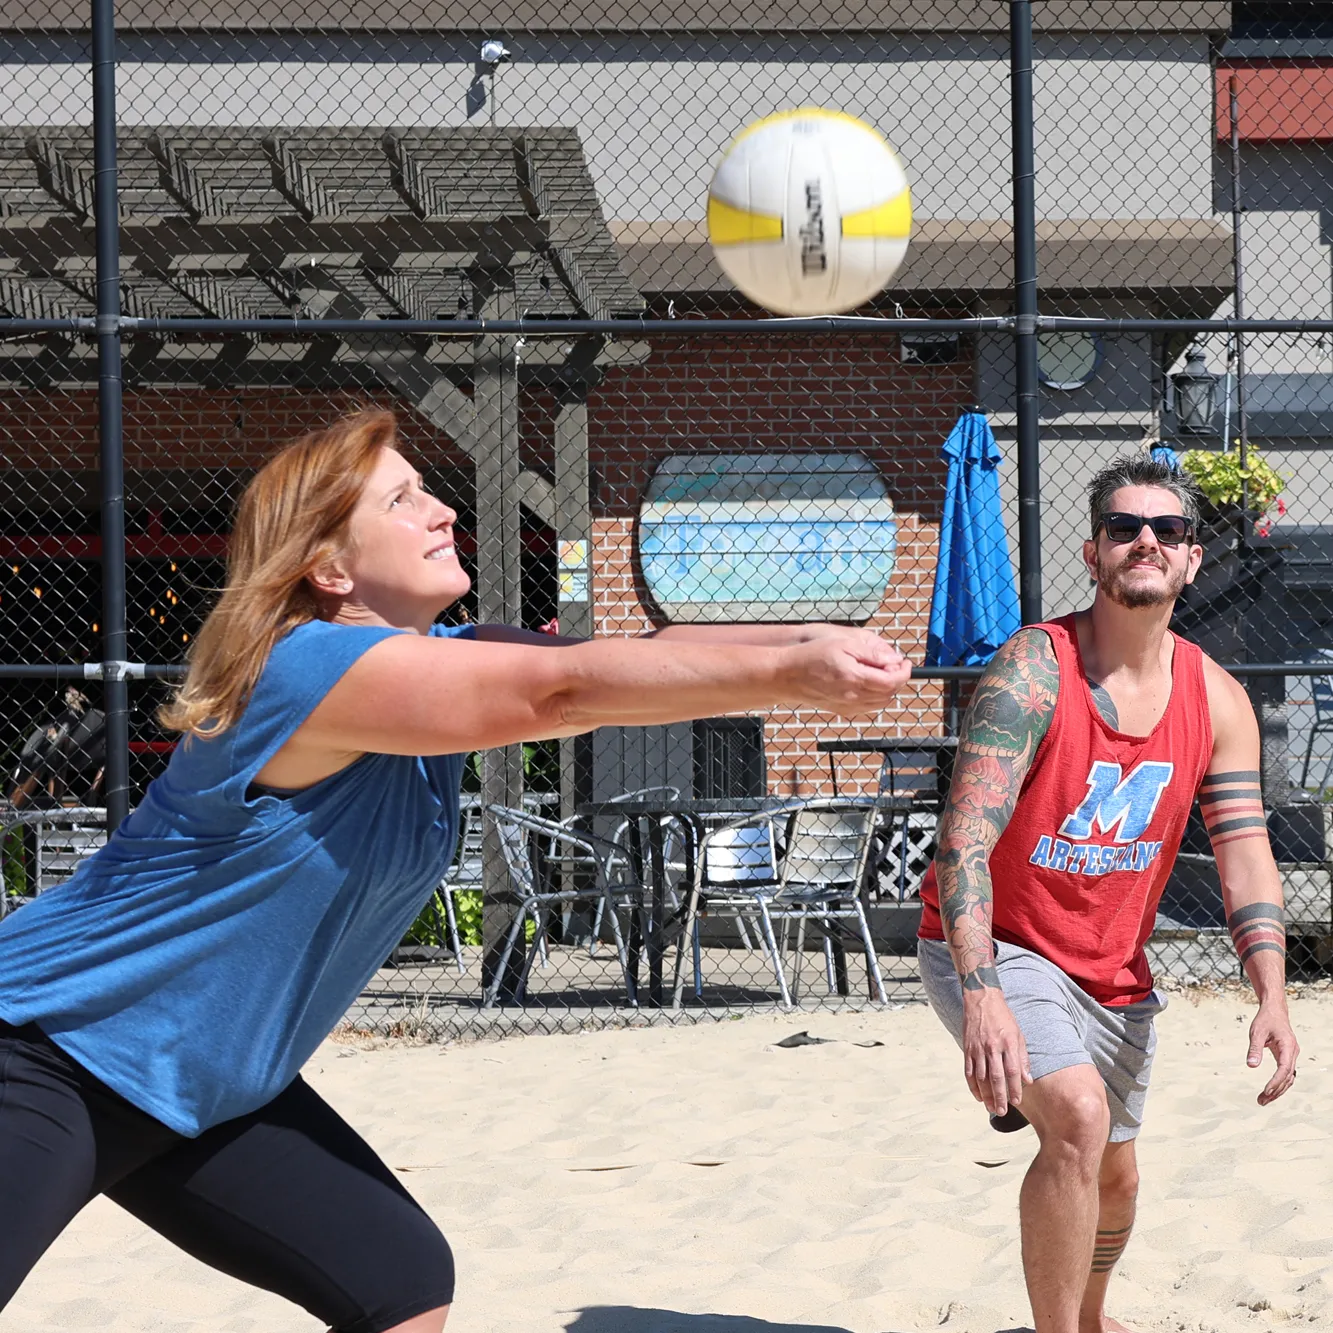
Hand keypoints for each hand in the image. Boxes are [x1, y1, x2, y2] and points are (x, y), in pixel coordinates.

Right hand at [779, 636, 912, 715]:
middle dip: (897, 679)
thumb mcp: (843, 644)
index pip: (892, 681)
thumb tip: (894, 660)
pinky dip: (875, 698)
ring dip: (887, 689)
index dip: (904, 672)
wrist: (787, 675)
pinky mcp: (841, 710)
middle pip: (889, 694)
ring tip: (881, 673)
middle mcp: (853, 696)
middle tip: (893, 665)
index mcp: (855, 678)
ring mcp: (847, 706)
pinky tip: (868, 684)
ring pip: (880, 703)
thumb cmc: (811, 655)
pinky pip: (867, 708)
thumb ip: (871, 654)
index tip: (905, 662)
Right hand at [962, 988, 1031, 1115]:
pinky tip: (978, 1095)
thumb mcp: (1019, 1034)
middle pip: (996, 1077)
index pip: (1012, 1071)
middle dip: (1000, 1097)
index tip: (1017, 1101)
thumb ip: (1023, 1058)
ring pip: (981, 1077)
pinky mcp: (967, 1048)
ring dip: (986, 1095)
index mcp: (1008, 1043)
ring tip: (991, 1108)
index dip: (1015, 1088)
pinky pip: (969, 1071)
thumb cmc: (1003, 1017)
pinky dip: (973, 1085)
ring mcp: (978, 1048)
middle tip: (1002, 1111)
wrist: (982, 999)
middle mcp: (992, 1047)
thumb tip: (1028, 1080)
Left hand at [1247, 1002, 1298, 1104]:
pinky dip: (1278, 1083)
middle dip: (1275, 1091)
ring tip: (1262, 1100)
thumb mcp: (1256, 1032)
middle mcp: (1293, 1053)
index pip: (1284, 1069)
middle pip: (1287, 1077)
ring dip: (1277, 1090)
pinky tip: (1269, 1091)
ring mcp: (1291, 1055)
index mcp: (1288, 1046)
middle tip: (1261, 1101)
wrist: (1274, 1010)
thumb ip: (1254, 1049)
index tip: (1265, 1090)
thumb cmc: (1265, 1019)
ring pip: (1288, 1078)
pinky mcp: (1287, 1056)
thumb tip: (1251, 1066)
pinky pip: (1285, 1073)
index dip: (1276, 1081)